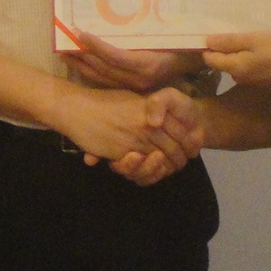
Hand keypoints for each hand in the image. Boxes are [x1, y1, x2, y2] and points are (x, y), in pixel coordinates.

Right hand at [52, 86, 200, 173]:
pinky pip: (142, 166)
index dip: (189, 139)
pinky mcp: (123, 152)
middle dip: (181, 156)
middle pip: (175, 145)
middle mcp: (147, 123)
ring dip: (168, 166)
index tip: (193, 146)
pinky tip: (151, 169)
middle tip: (184, 162)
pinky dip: (149, 170)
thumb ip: (147, 107)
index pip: (180, 127)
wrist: (78, 108)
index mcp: (151, 108)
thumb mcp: (130, 100)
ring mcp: (135, 138)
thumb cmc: (103, 101)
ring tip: (170, 167)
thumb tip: (161, 117)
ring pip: (161, 158)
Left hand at [62, 30, 202, 92]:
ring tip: (65, 53)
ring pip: (101, 78)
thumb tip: (117, 19)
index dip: (96, 45)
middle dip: (82, 55)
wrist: (194, 61)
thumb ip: (142, 33)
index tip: (81, 33)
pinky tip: (80, 64)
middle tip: (64, 41)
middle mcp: (138, 79)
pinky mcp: (132, 88)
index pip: (115, 56)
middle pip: (103, 68)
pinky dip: (91, 73)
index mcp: (147, 64)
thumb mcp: (165, 34)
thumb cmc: (181, 43)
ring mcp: (135, 86)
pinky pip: (107, 82)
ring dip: (82, 65)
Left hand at [202, 31, 270, 87]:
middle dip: (222, 45)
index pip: (209, 58)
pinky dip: (245, 53)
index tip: (212, 30)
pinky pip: (243, 63)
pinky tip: (254, 43)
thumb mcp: (253, 40)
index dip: (207, 45)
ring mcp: (247, 78)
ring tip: (242, 32)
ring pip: (233, 60)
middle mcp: (236, 75)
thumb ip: (229, 41)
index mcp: (233, 67)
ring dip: (235, 48)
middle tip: (228, 27)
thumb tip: (207, 41)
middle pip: (220, 60)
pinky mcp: (256, 76)